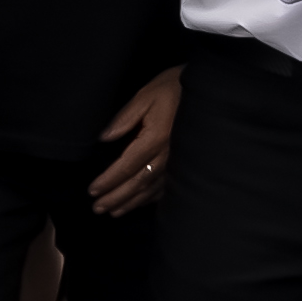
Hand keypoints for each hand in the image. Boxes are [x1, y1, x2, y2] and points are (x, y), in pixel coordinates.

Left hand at [86, 64, 184, 216]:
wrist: (208, 91)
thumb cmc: (174, 88)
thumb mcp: (146, 95)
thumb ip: (125, 118)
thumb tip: (104, 138)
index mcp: (155, 139)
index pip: (126, 166)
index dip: (108, 180)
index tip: (92, 191)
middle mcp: (167, 156)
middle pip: (137, 183)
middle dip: (116, 197)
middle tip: (97, 208)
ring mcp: (178, 163)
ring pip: (151, 189)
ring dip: (131, 202)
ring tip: (113, 212)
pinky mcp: (185, 164)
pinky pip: (166, 186)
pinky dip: (151, 198)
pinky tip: (140, 204)